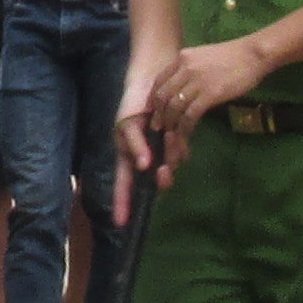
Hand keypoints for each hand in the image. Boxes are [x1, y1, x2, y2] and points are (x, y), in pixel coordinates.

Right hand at [113, 80, 177, 209]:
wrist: (154, 79)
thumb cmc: (133, 102)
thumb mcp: (127, 123)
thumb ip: (134, 144)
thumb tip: (143, 165)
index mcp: (128, 155)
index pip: (123, 185)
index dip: (122, 203)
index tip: (121, 223)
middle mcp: (145, 158)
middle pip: (153, 181)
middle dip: (161, 179)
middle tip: (165, 173)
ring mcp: (161, 151)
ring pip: (169, 166)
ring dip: (171, 157)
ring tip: (170, 137)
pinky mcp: (176, 141)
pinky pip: (181, 153)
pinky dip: (180, 148)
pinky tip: (178, 136)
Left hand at [147, 31, 270, 132]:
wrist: (253, 55)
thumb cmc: (232, 57)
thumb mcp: (203, 57)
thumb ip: (189, 69)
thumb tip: (181, 88)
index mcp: (182, 58)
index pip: (159, 81)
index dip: (153, 99)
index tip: (154, 111)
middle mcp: (185, 68)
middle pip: (162, 96)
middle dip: (158, 114)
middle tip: (159, 127)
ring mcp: (197, 81)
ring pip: (174, 107)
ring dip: (171, 123)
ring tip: (172, 133)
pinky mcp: (210, 94)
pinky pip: (190, 115)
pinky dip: (185, 128)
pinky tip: (186, 134)